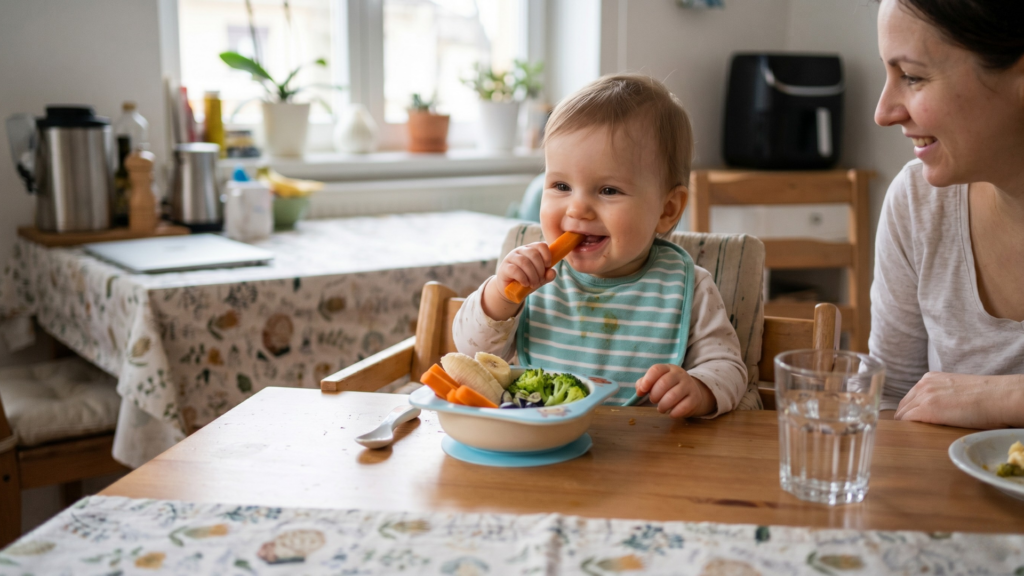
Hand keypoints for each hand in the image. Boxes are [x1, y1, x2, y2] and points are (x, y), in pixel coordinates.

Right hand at [481, 242, 554, 320]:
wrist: (510, 290)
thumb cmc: (526, 280)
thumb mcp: (540, 278)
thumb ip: (547, 275)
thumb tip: (552, 272)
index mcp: (531, 249)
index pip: (541, 245)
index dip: (547, 255)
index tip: (548, 266)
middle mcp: (520, 250)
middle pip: (534, 254)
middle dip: (540, 269)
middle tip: (539, 280)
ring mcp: (511, 258)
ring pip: (524, 262)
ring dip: (532, 275)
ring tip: (533, 284)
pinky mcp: (504, 267)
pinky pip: (515, 270)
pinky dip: (523, 278)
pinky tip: (525, 284)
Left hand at [635, 364, 716, 417]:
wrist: (692, 393)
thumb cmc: (669, 387)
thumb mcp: (656, 382)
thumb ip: (644, 383)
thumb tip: (639, 391)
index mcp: (668, 368)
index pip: (656, 369)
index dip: (647, 381)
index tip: (642, 391)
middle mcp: (680, 374)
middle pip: (663, 383)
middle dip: (654, 395)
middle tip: (654, 401)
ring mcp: (689, 386)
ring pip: (673, 396)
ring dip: (663, 405)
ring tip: (661, 408)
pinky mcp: (695, 399)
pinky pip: (683, 407)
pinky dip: (674, 413)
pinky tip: (671, 413)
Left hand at [895, 372, 1023, 428]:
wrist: (999, 397)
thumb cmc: (987, 397)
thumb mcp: (957, 391)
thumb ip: (942, 396)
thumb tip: (939, 411)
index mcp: (930, 379)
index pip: (910, 398)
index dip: (909, 412)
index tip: (910, 424)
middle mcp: (923, 385)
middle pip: (903, 406)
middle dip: (904, 420)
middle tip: (908, 434)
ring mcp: (924, 396)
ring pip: (902, 415)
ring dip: (905, 427)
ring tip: (910, 439)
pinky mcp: (927, 410)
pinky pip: (906, 421)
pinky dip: (906, 430)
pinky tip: (912, 438)